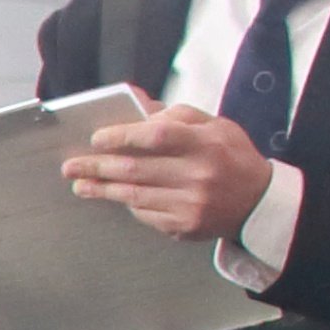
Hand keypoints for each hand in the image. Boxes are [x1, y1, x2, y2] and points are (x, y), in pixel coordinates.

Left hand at [66, 100, 272, 242]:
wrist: (258, 202)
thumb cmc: (231, 157)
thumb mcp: (215, 126)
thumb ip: (177, 114)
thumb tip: (136, 103)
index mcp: (206, 144)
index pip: (156, 136)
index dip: (122, 136)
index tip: (96, 138)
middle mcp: (199, 175)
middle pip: (136, 169)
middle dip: (97, 166)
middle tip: (71, 166)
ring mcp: (191, 204)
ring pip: (134, 195)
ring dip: (101, 189)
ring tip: (80, 183)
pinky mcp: (184, 226)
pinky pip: (144, 214)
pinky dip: (127, 204)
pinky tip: (112, 196)